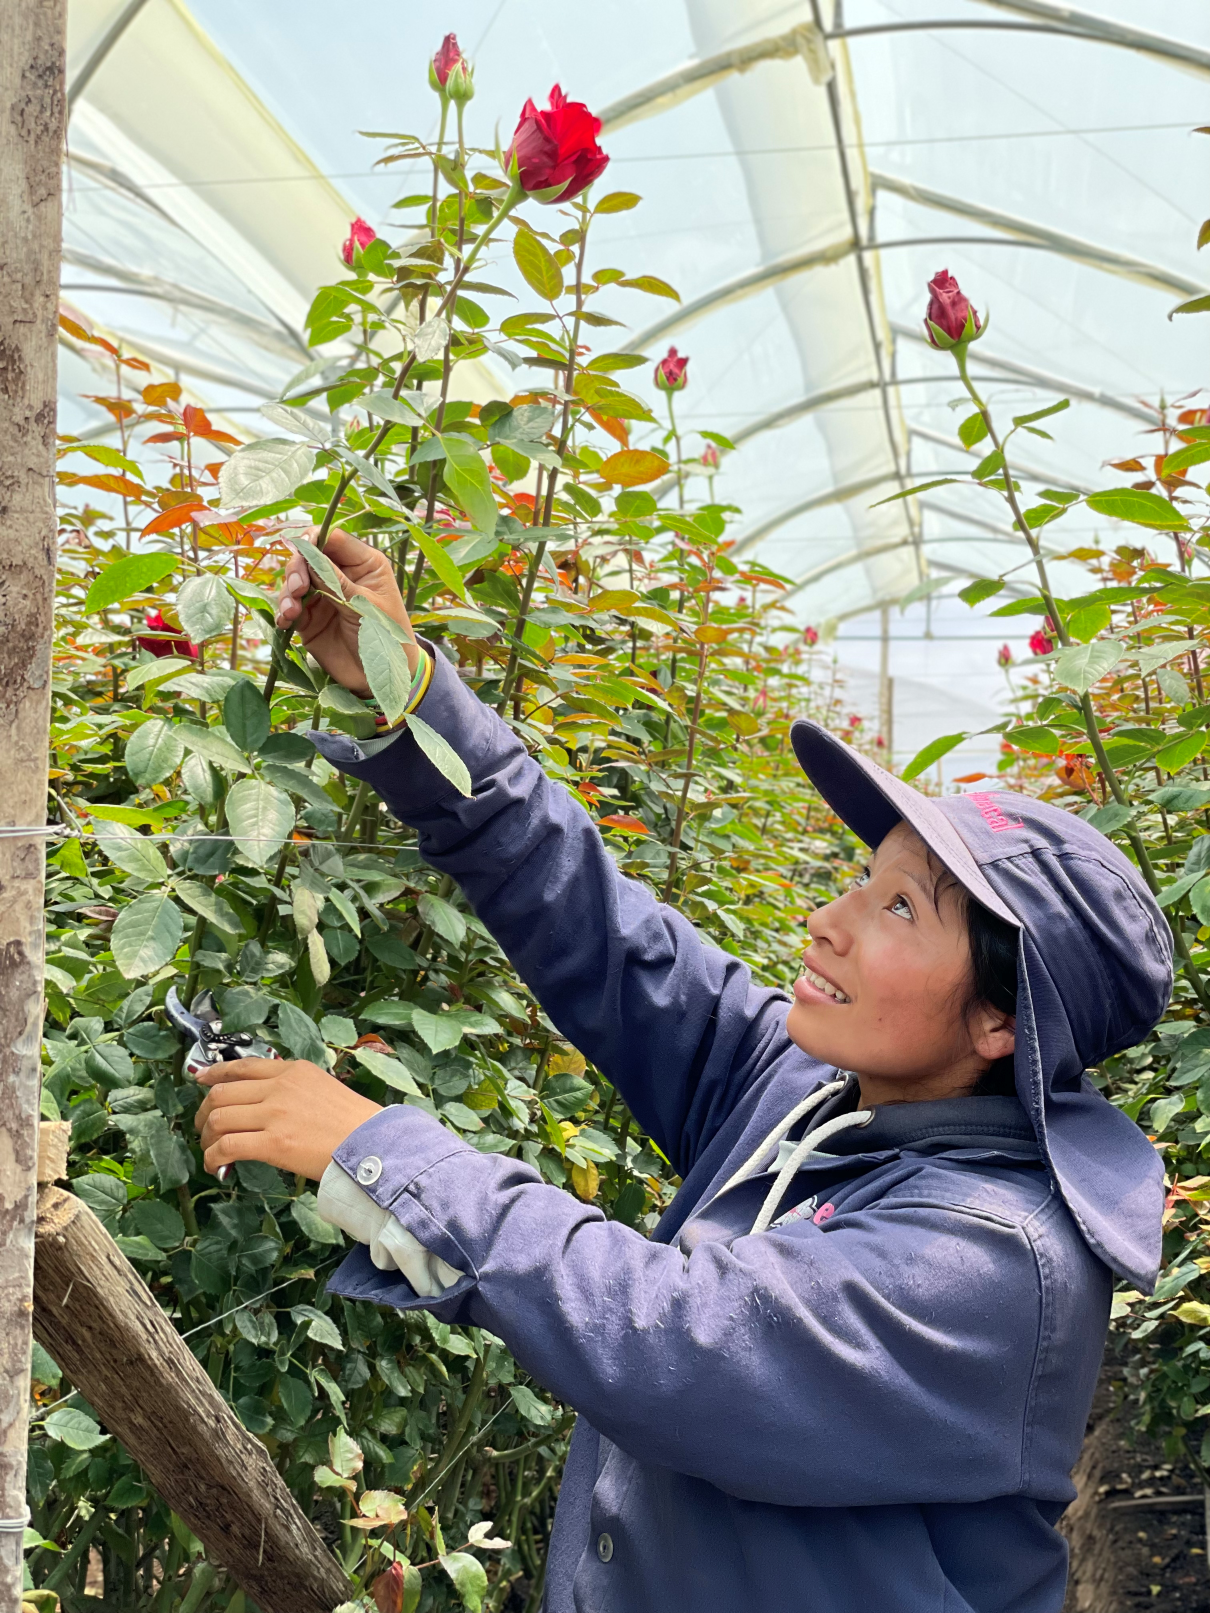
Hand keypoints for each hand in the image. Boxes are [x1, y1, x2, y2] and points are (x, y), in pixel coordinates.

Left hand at [194, 1057, 380, 1179]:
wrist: (371, 1143)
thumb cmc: (353, 1122)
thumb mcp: (322, 1087)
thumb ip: (292, 1088)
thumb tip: (264, 1103)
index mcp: (292, 1070)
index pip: (242, 1066)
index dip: (214, 1073)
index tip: (199, 1079)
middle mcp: (279, 1086)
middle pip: (221, 1093)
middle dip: (203, 1112)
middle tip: (202, 1128)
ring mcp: (275, 1113)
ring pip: (218, 1119)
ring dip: (206, 1137)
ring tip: (211, 1150)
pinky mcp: (273, 1142)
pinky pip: (227, 1146)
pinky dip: (214, 1157)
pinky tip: (217, 1166)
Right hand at [275, 526, 417, 696]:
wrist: (381, 679)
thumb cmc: (386, 638)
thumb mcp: (365, 607)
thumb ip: (336, 582)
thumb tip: (308, 554)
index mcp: (364, 564)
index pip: (333, 538)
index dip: (313, 539)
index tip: (301, 547)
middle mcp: (340, 575)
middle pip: (308, 557)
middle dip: (297, 569)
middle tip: (298, 588)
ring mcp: (323, 597)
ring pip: (294, 582)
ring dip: (287, 593)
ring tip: (292, 612)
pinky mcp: (309, 619)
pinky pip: (289, 608)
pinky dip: (283, 612)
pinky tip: (286, 621)